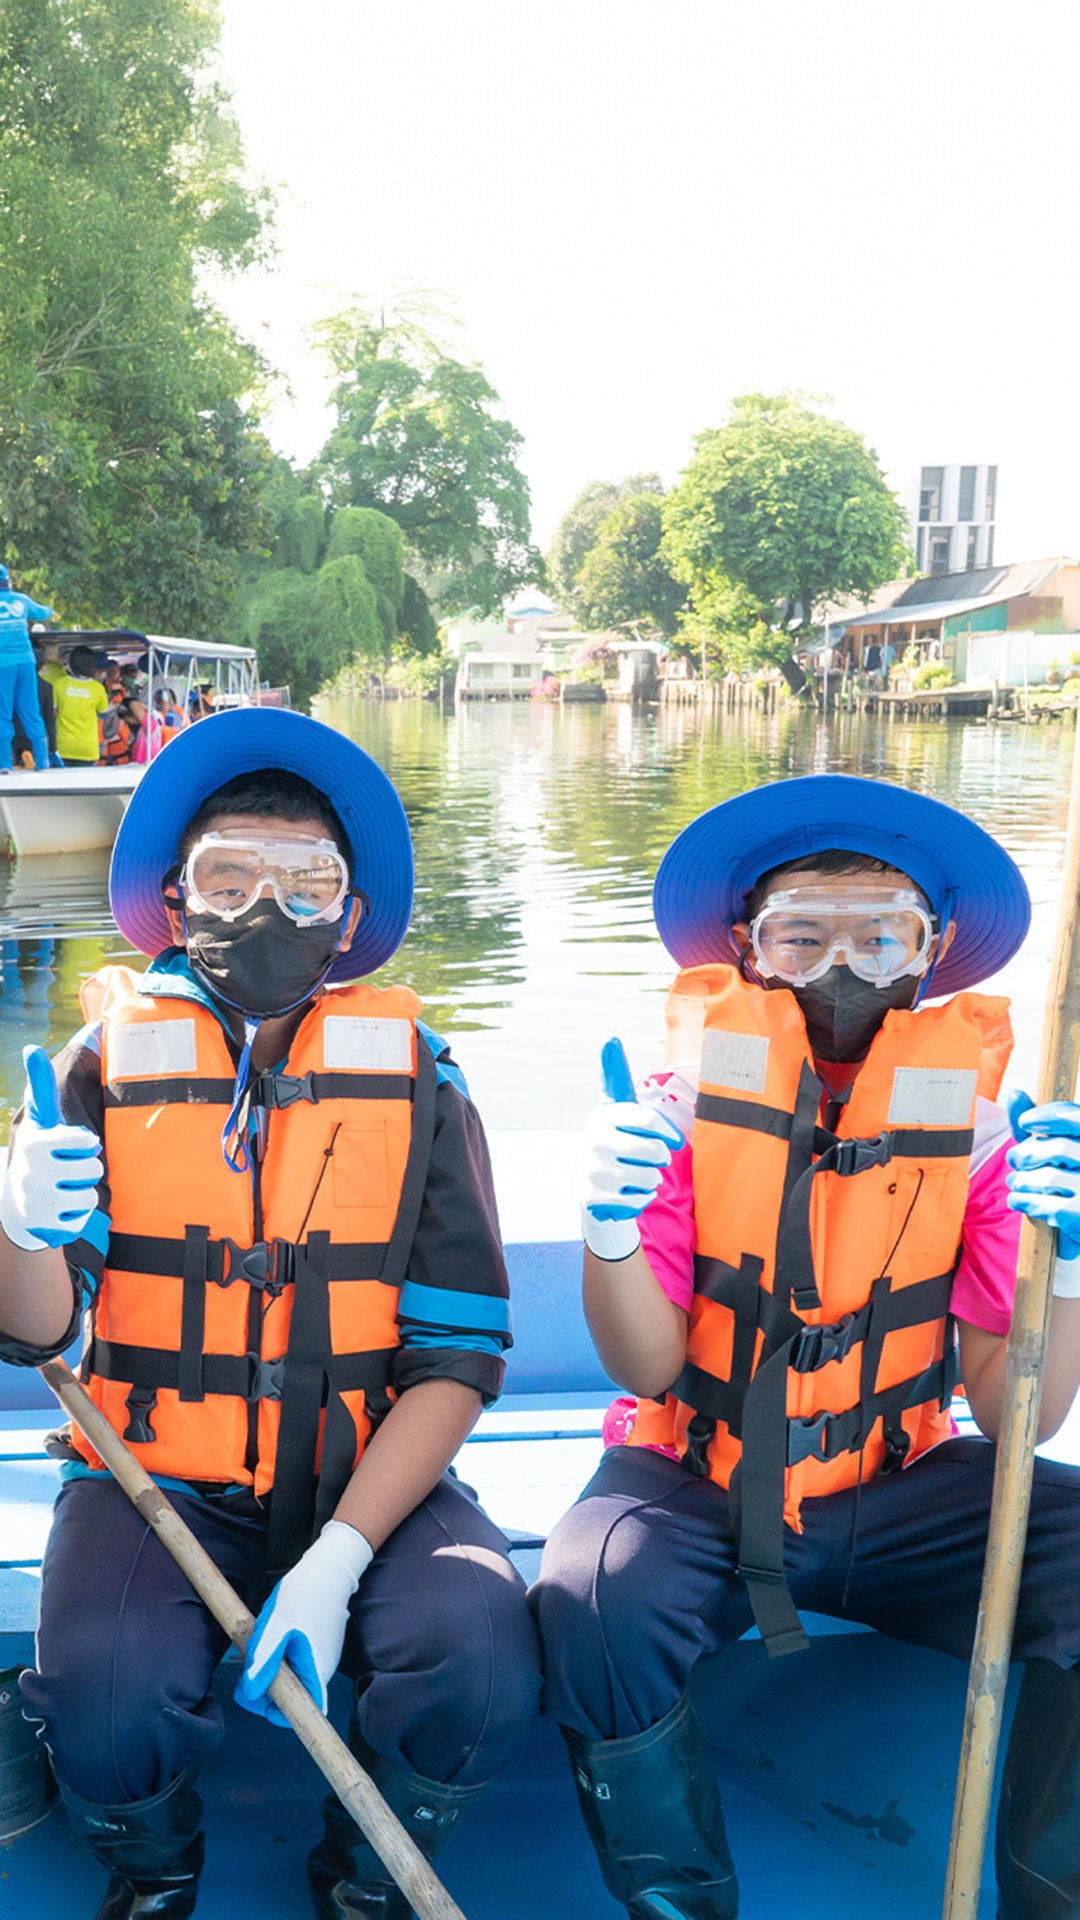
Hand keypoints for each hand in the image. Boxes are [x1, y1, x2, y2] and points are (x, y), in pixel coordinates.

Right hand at [0, 1047, 102, 1251]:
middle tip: (69, 1167)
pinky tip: (60, 1208)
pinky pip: (83, 1218)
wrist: (18, 1198)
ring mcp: (38, 1201)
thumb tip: (64, 1035)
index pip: (83, 1141)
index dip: (87, 1143)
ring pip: (90, 1193)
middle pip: (94, 1168)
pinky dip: (77, 1214)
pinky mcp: (45, 1226)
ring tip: (65, 1186)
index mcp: (36, 1143)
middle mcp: (33, 1171)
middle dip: (87, 1167)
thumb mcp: (42, 1116)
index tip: (81, 1142)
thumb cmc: (42, 1148)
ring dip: (84, 1189)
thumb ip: (46, 1080)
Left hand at [234, 1520, 373, 1725]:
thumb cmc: (303, 1596)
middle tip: (249, 1662)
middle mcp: (321, 1672)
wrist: (328, 1568)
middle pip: (289, 1698)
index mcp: (313, 1673)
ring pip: (290, 1678)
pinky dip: (280, 1655)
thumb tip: (251, 1692)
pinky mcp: (318, 1647)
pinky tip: (274, 1635)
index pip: (295, 1715)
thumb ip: (263, 1662)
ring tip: (263, 1642)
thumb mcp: (275, 1628)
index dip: (271, 1710)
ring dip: (271, 1668)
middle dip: (265, 1685)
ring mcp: (321, 1659)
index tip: (254, 1691)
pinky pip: (296, 1662)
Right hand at [581, 1038, 683, 1260]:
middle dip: (658, 1158)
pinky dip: (642, 1199)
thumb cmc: (618, 1142)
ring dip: (651, 1180)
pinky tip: (627, 1194)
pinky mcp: (597, 1199)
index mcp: (602, 1116)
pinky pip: (641, 1200)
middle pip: (653, 1150)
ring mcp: (593, 1171)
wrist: (595, 1189)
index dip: (668, 1134)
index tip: (675, 1142)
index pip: (648, 1120)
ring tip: (635, 1176)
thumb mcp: (618, 1113)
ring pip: (650, 1177)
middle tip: (647, 1159)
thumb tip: (609, 1039)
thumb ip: (615, 1077)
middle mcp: (593, 1140)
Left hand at [1006, 1090, 1079, 1262]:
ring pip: (1049, 1179)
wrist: (1077, 1224)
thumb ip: (1035, 1127)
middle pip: (1057, 1149)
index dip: (1049, 1116)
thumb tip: (1015, 1095)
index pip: (1076, 1118)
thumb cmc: (1066, 1180)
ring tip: (1014, 1182)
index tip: (1026, 1121)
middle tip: (1013, 1160)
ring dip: (1021, 1181)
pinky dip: (1026, 1202)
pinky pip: (1052, 1207)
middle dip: (1026, 1153)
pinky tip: (1018, 1200)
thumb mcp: (1053, 1152)